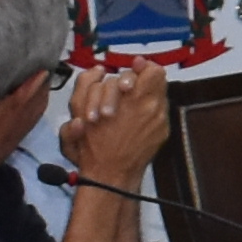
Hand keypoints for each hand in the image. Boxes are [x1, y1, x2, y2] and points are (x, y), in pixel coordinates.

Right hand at [60, 59, 172, 182]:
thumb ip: (87, 83)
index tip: (134, 67)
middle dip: (140, 80)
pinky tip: (134, 118)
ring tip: (128, 103)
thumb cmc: (92, 145)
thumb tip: (99, 70)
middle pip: (157, 79)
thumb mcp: (78, 108)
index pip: (153, 70)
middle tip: (127, 88)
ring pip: (158, 94)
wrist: (110, 174)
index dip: (142, 67)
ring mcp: (160, 120)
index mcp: (134, 97)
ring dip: (143, 95)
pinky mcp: (163, 131)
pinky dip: (149, 110)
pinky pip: (160, 112)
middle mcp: (153, 107)